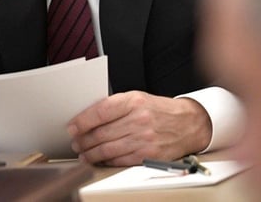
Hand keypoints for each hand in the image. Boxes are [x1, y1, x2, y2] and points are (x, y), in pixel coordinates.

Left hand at [67, 91, 211, 165]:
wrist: (188, 123)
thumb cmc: (160, 110)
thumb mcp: (139, 98)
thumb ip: (115, 106)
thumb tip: (88, 118)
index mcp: (134, 101)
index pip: (100, 111)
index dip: (82, 121)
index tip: (72, 127)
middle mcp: (139, 119)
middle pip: (101, 133)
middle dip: (83, 140)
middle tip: (76, 143)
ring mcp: (144, 139)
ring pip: (107, 149)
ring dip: (90, 153)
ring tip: (83, 153)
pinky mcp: (148, 155)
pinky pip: (119, 160)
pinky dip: (106, 161)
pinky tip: (99, 159)